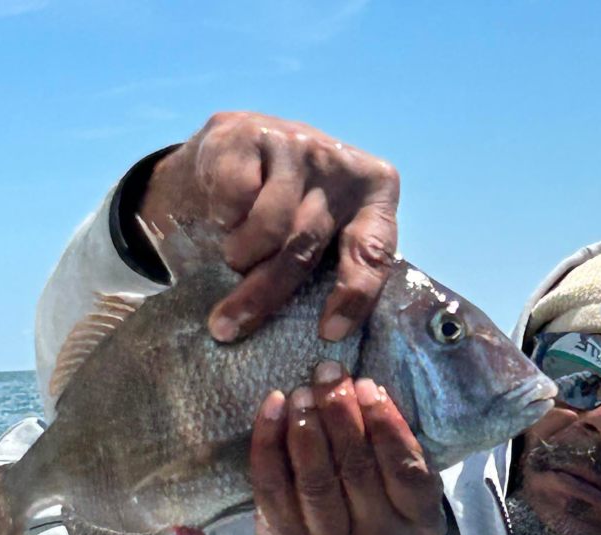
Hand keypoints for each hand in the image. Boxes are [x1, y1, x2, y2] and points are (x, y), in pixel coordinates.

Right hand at [140, 112, 399, 342]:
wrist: (245, 144)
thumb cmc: (296, 206)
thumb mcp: (329, 231)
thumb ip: (340, 265)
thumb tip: (327, 334)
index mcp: (376, 192)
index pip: (372, 252)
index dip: (353, 295)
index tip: (329, 333)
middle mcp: (341, 164)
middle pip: (303, 247)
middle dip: (264, 295)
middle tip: (228, 328)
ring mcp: (297, 144)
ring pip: (265, 228)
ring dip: (240, 257)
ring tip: (236, 259)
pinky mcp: (252, 134)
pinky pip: (233, 200)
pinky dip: (223, 220)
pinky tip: (227, 215)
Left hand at [251, 362, 445, 534]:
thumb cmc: (369, 499)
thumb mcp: (396, 478)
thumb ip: (390, 442)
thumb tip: (362, 388)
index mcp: (421, 524)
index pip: (407, 472)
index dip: (386, 425)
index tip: (366, 385)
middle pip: (357, 472)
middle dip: (341, 416)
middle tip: (328, 375)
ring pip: (315, 483)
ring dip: (307, 429)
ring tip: (302, 392)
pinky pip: (272, 488)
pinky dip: (268, 443)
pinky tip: (273, 407)